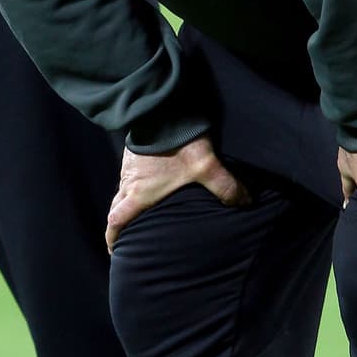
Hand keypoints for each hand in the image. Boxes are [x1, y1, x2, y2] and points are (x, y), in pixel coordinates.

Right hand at [105, 137, 250, 252]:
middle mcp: (130, 181)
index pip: (117, 220)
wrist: (163, 108)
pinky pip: (129, 173)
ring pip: (122, 189)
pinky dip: (133, 183)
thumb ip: (225, 186)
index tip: (114, 248)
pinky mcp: (134, 152)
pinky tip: (148, 180)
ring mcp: (129, 165)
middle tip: (124, 234)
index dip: (113, 236)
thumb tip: (244, 202)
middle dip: (117, 222)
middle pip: (115, 207)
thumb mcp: (206, 167)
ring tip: (139, 208)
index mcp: (139, 193)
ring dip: (126, 201)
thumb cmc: (179, 142)